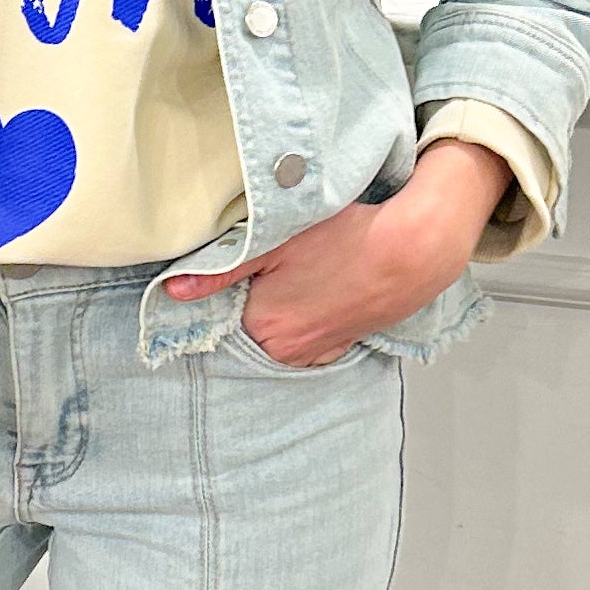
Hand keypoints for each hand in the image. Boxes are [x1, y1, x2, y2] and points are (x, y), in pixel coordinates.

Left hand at [165, 137, 509, 367]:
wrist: (414, 249)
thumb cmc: (347, 237)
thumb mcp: (276, 240)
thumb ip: (222, 268)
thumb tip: (175, 290)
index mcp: (262, 325)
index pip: (220, 315)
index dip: (223, 290)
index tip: (235, 268)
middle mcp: (286, 350)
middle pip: (246, 327)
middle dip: (248, 302)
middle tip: (268, 267)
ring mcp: (316, 352)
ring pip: (277, 334)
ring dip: (277, 312)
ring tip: (294, 278)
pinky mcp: (340, 346)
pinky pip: (306, 338)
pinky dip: (304, 320)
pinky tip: (314, 293)